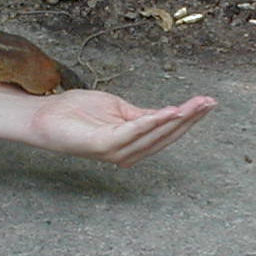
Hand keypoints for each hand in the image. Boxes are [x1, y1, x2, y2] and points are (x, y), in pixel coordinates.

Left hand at [27, 90, 215, 166]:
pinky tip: (170, 111)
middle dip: (190, 119)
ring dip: (178, 119)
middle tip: (210, 102)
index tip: (208, 102)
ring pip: (154, 135)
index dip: (188, 118)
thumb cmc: (78, 113)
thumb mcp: (118, 109)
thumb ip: (141, 115)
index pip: (167, 131)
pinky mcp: (103, 145)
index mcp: (132, 144)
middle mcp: (127, 153)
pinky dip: (153, 122)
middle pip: (166, 136)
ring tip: (197, 105)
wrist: (45, 116)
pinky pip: (134, 132)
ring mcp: (116, 151)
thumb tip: (169, 112)